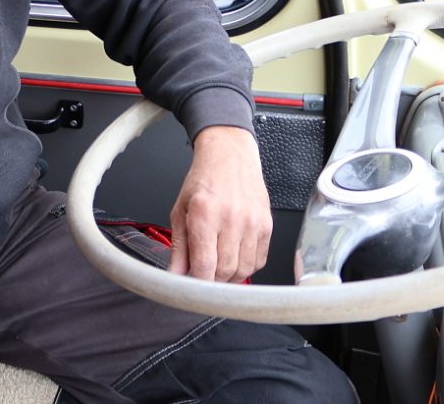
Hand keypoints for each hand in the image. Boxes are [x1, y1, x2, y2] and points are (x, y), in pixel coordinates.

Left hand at [168, 125, 271, 281]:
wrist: (230, 155)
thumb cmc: (204, 179)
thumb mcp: (180, 209)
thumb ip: (179, 246)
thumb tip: (176, 275)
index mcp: (205, 213)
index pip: (204, 265)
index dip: (197, 283)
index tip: (192, 287)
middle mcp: (232, 218)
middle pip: (225, 272)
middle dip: (213, 281)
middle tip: (203, 276)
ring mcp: (253, 222)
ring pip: (244, 270)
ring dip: (230, 277)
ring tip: (218, 267)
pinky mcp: (267, 225)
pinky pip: (259, 260)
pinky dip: (246, 267)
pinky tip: (235, 259)